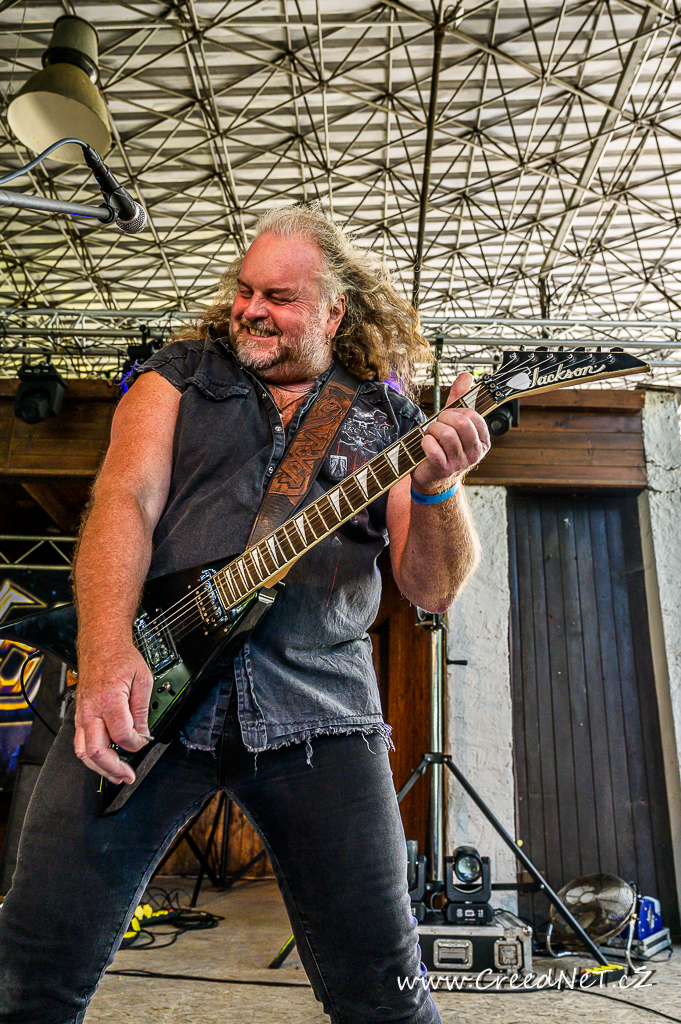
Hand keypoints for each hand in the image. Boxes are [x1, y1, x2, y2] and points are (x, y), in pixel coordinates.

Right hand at [74, 640, 152, 784]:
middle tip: (127, 775)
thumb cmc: (120, 657)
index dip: (136, 744)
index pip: (121, 735)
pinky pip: (80, 741)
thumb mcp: (143, 679)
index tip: (144, 741)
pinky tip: (104, 760)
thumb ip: (142, 710)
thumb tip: (143, 733)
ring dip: (100, 768)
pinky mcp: (79, 714)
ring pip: (82, 751)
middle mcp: (91, 710)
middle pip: (96, 751)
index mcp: (109, 700)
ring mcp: (82, 713)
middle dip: (113, 768)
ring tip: (116, 775)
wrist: (101, 644)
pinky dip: (92, 756)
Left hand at [411, 372, 489, 494]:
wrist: (434, 479)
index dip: (457, 411)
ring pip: (446, 434)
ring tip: (430, 434)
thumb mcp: (454, 424)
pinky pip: (433, 448)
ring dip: (433, 429)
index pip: (473, 416)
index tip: (450, 416)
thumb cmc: (445, 447)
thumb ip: (460, 400)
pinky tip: (425, 443)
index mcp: (483, 441)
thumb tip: (466, 376)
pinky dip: (425, 441)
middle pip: (461, 423)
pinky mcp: (443, 469)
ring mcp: (460, 463)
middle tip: (437, 422)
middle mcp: (475, 453)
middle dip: (444, 417)